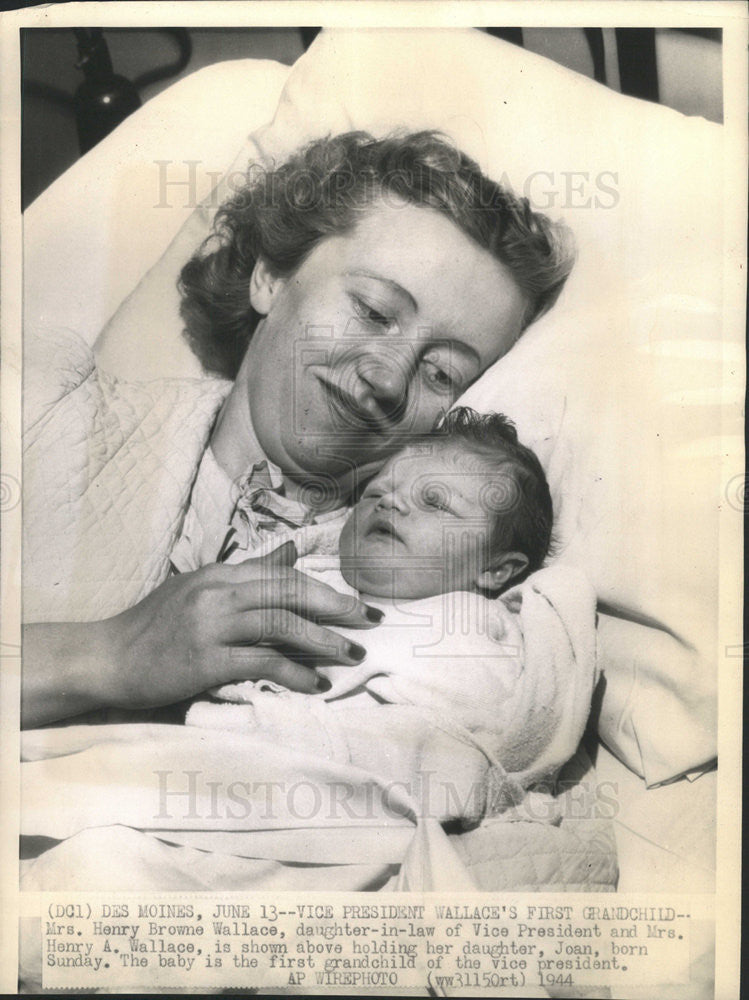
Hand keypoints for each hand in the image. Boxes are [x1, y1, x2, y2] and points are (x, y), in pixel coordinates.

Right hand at [105, 541, 380, 708]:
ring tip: (351, 655)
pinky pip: (261, 662)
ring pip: (281, 624)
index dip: (327, 589)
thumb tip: (292, 552)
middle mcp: (218, 592)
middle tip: (370, 624)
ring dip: (323, 641)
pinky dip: (294, 673)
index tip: (360, 604)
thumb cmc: (156, 626)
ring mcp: (210, 624)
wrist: (107, 658)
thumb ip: (250, 573)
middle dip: (337, 608)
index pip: (285, 575)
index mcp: (221, 574)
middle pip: (291, 593)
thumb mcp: (202, 588)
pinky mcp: (204, 659)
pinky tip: (315, 684)